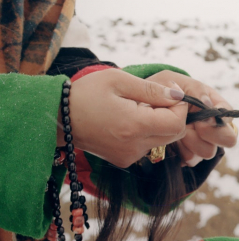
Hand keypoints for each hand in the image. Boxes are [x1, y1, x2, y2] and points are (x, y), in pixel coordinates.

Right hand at [64, 68, 188, 167]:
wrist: (56, 116)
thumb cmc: (86, 93)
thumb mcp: (118, 80)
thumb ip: (151, 89)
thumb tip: (178, 95)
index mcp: (134, 126)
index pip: (176, 123)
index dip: (180, 108)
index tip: (171, 94)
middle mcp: (135, 146)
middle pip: (174, 135)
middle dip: (172, 115)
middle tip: (156, 99)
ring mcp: (129, 156)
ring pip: (162, 141)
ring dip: (159, 124)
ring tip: (137, 108)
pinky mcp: (124, 160)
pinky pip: (147, 146)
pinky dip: (146, 133)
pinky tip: (128, 121)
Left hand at [146, 70, 237, 166]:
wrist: (139, 106)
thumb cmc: (159, 90)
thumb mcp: (173, 80)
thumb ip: (194, 89)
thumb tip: (208, 104)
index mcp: (212, 105)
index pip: (228, 115)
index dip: (219, 121)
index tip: (201, 121)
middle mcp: (212, 125)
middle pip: (228, 139)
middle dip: (211, 136)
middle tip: (193, 129)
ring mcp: (202, 141)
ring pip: (209, 152)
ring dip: (192, 144)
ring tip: (178, 133)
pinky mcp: (189, 153)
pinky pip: (192, 160)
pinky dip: (182, 152)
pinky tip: (172, 143)